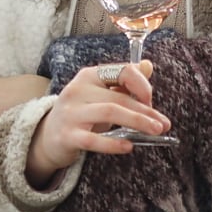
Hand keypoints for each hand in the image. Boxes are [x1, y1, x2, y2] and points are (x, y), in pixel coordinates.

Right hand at [23, 61, 170, 186]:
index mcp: (89, 75)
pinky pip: (93, 139)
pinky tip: (129, 146)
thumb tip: (147, 65)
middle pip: (119, 96)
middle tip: (163, 124)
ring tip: (155, 131)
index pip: (121, 71)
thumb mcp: (100, 94)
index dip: (141, 85)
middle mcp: (78, 90)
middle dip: (146, 111)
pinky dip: (113, 143)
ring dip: (137, 122)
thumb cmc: (81, 113)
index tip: (151, 101)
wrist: (47, 136)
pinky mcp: (67, 135)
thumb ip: (124, 81)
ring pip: (109, 112)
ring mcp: (71, 112)